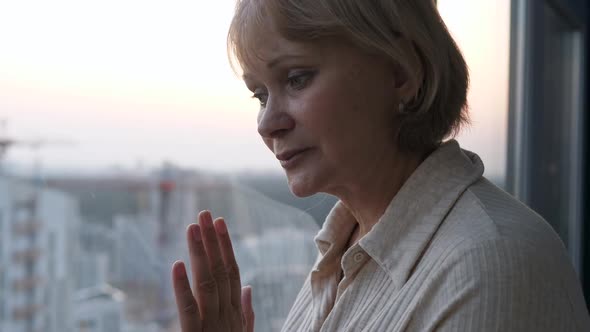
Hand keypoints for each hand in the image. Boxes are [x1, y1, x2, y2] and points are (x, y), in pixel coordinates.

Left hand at [172, 210, 254, 331]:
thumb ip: (246, 312)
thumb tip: (249, 287)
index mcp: (235, 311)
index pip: (231, 272)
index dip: (226, 245)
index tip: (220, 222)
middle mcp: (226, 315)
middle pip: (220, 271)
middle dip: (212, 240)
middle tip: (204, 213)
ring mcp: (213, 325)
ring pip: (207, 284)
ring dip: (200, 253)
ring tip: (192, 227)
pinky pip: (189, 310)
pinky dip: (182, 287)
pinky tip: (177, 264)